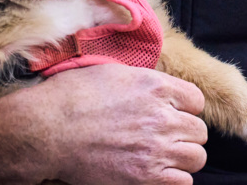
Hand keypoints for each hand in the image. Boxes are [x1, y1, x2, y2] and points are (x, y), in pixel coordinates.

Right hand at [0, 63, 207, 184]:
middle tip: (164, 137)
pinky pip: (182, 182)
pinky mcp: (144, 177)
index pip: (196, 100)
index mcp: (156, 86)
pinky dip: (173, 178)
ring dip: (182, 157)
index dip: (184, 108)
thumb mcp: (113, 72)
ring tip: (161, 156)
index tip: (171, 113)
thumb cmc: (72, 97)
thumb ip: (145, 82)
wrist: (47, 130)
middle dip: (184, 134)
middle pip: (199, 131)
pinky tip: (155, 172)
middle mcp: (162, 117)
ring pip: (196, 157)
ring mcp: (155, 149)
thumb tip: (157, 90)